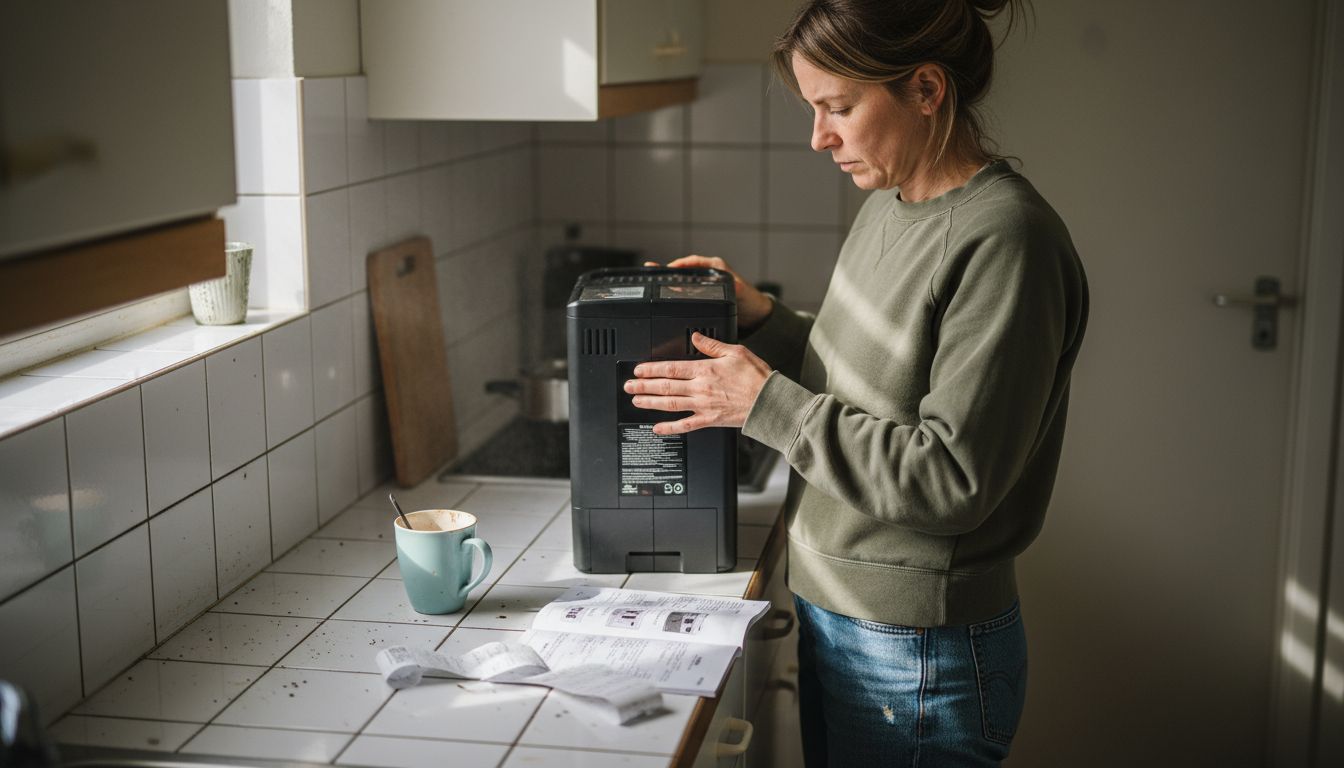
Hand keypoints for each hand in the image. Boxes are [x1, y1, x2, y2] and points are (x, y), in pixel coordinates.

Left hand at [625, 332, 771, 434]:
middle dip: (644, 387)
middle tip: (629, 386)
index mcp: (705, 370)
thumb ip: (712, 345)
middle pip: (665, 387)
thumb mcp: (736, 352)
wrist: (769, 402)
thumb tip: (695, 337)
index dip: (651, 370)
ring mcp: (703, 406)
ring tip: (636, 401)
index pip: (671, 368)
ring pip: (670, 405)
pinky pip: (685, 426)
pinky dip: (669, 428)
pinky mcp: (710, 421)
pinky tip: (657, 428)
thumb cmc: (756, 377)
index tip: (639, 370)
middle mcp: (700, 389)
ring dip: (650, 403)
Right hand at [646, 256, 773, 328]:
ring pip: (684, 282)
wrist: (755, 315)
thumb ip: (737, 290)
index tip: (667, 268)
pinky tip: (669, 298)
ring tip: (656, 284)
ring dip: (672, 283)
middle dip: (670, 273)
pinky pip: (687, 292)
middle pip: (684, 270)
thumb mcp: (742, 292)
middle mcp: (708, 274)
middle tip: (654, 274)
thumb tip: (733, 288)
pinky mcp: (704, 296)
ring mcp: (704, 285)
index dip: (679, 264)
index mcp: (716, 267)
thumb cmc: (750, 300)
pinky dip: (678, 294)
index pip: (692, 262)